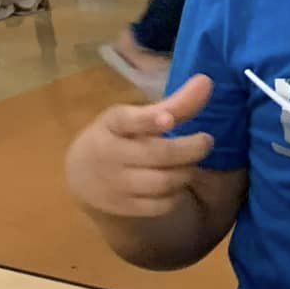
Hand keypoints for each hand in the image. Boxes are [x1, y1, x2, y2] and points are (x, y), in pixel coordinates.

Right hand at [65, 75, 215, 218]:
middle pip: (158, 155)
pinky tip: (174, 183)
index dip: (149, 120)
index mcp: (112, 124)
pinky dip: (176, 194)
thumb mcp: (136, 118)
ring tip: (188, 163)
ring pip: (164, 182)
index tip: (167, 119)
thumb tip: (207, 82)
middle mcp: (110, 153)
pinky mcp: (124, 207)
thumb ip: (174, 104)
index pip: (128, 121)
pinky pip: (162, 205)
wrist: (82, 176)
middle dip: (190, 149)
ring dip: (185, 172)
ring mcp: (115, 183)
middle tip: (206, 141)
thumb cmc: (118, 138)